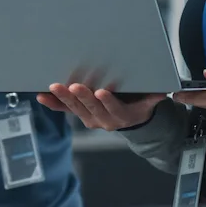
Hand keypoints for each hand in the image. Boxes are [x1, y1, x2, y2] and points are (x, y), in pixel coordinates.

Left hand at [38, 84, 163, 130]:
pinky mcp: (79, 114)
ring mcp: (89, 118)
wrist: (129, 119)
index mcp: (122, 116)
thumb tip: (163, 91)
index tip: (102, 92)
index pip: (114, 109)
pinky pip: (64, 110)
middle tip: (74, 86)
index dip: (108, 102)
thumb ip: (153, 96)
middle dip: (82, 97)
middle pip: (91, 109)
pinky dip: (53, 104)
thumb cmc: (137, 104)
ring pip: (76, 109)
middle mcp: (104, 120)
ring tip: (54, 87)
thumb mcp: (149, 102)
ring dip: (64, 98)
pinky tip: (42, 96)